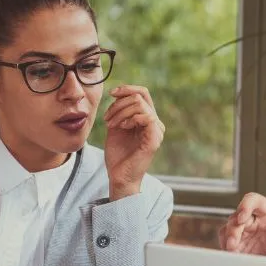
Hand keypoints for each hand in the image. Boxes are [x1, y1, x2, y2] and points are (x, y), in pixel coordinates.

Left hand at [103, 85, 165, 200]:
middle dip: (119, 104)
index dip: (127, 89)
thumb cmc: (117, 154)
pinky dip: (130, 119)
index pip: (142, 93)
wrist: (119, 176)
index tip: (111, 93)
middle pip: (140, 96)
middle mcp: (156, 123)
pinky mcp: (155, 139)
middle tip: (107, 119)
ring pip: (140, 105)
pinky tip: (122, 127)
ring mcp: (157, 131)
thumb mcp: (116, 126)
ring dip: (120, 112)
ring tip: (111, 125)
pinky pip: (147, 117)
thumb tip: (119, 93)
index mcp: (148, 119)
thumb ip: (120, 110)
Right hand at [219, 192, 265, 259]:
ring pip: (227, 229)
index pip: (253, 200)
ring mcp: (244, 233)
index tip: (242, 218)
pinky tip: (231, 257)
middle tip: (233, 244)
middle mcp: (253, 220)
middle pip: (236, 216)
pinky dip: (225, 249)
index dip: (245, 205)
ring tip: (231, 251)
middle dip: (233, 229)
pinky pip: (225, 243)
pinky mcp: (238, 246)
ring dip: (226, 239)